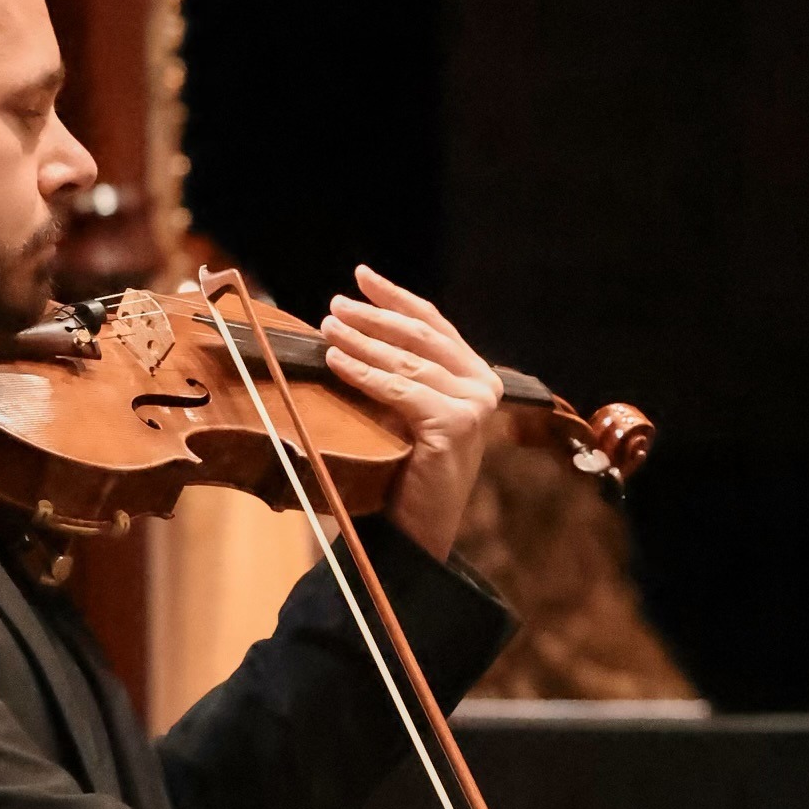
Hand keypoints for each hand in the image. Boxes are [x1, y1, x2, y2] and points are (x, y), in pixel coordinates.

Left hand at [320, 265, 500, 559]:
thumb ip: (398, 377)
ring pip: (406, 361)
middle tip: (334, 306)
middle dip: (373, 316)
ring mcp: (473, 405)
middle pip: (420, 336)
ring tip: (327, 328)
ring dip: (361, 341)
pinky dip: (364, 373)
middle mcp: (481, 386)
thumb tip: (346, 331)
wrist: (420, 533)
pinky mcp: (455, 424)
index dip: (395, 298)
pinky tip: (337, 362)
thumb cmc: (405, 475)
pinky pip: (398, 390)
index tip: (361, 276)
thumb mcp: (405, 415)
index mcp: (474, 377)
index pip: (432, 324)